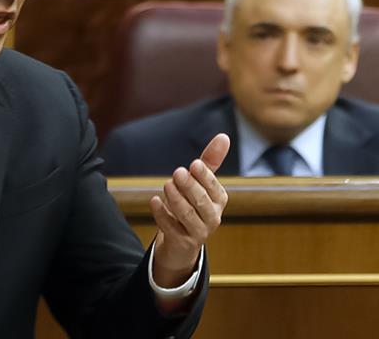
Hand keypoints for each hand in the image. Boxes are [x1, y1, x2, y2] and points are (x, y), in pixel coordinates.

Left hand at [150, 133, 229, 288]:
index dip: (205, 176)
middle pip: (201, 201)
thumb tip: (224, 136)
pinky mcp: (182, 242)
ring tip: (167, 184)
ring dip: (176, 198)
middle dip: (189, 186)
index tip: (194, 164)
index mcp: (219, 200)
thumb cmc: (192, 205)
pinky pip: (170, 227)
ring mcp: (198, 232)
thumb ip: (210, 161)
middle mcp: (212, 217)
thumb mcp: (201, 183)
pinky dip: (161, 213)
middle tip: (177, 172)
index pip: (213, 187)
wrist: (182, 241)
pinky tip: (154, 201)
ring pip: (187, 215)